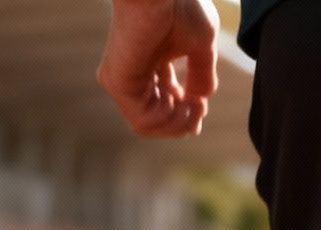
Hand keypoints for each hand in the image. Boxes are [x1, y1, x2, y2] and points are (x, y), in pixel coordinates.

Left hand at [96, 0, 219, 138]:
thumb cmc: (182, 4)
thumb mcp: (201, 45)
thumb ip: (201, 74)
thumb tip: (202, 98)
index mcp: (149, 64)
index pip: (161, 104)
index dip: (184, 115)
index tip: (202, 106)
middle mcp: (132, 74)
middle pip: (155, 121)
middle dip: (183, 123)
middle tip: (200, 107)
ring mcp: (122, 80)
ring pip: (149, 126)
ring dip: (178, 123)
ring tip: (195, 104)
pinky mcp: (119, 82)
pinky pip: (143, 120)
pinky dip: (169, 119)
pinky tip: (185, 102)